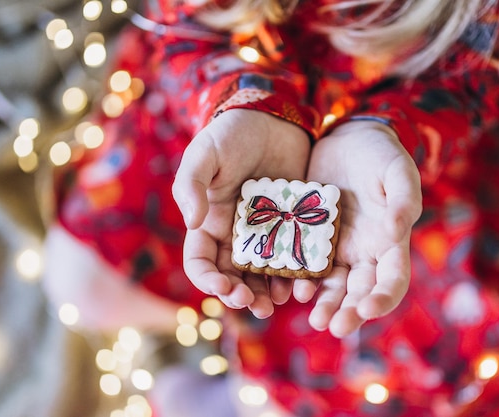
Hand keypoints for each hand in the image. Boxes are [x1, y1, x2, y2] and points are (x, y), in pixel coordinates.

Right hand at [172, 109, 310, 317]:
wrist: (274, 118)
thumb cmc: (232, 133)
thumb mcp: (205, 153)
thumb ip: (191, 185)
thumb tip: (192, 223)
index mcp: (211, 223)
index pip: (201, 262)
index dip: (208, 281)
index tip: (223, 288)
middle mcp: (238, 234)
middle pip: (234, 277)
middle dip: (243, 296)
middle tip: (258, 307)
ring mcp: (268, 233)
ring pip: (265, 274)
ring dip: (271, 292)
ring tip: (283, 301)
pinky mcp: (295, 226)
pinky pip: (296, 255)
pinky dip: (300, 271)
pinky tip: (307, 280)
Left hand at [303, 120, 421, 337]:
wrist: (347, 138)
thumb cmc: (380, 154)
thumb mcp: (397, 171)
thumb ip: (403, 199)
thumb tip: (396, 231)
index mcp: (390, 243)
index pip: (392, 281)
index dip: (383, 298)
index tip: (368, 310)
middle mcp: (363, 253)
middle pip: (359, 292)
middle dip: (349, 312)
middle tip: (334, 327)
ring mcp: (336, 248)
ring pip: (332, 285)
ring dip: (325, 304)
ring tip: (314, 320)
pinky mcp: (310, 237)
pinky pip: (304, 264)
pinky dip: (299, 279)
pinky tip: (290, 288)